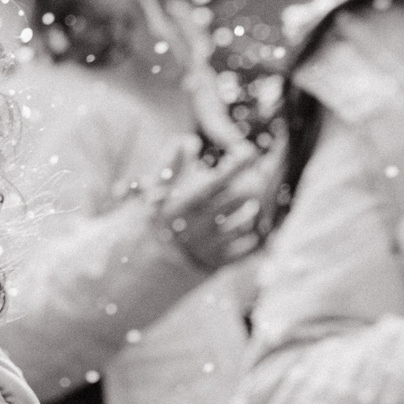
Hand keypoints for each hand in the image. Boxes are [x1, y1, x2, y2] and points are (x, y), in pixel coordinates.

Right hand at [148, 140, 279, 271]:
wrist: (147, 263)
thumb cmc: (158, 217)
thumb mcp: (158, 189)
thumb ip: (172, 162)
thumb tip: (189, 140)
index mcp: (187, 201)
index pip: (222, 176)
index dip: (241, 160)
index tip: (248, 151)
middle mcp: (201, 222)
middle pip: (243, 195)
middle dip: (254, 182)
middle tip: (256, 176)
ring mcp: (211, 243)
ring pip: (247, 221)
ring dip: (251, 210)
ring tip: (247, 204)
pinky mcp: (218, 261)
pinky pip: (248, 246)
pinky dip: (251, 235)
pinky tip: (244, 226)